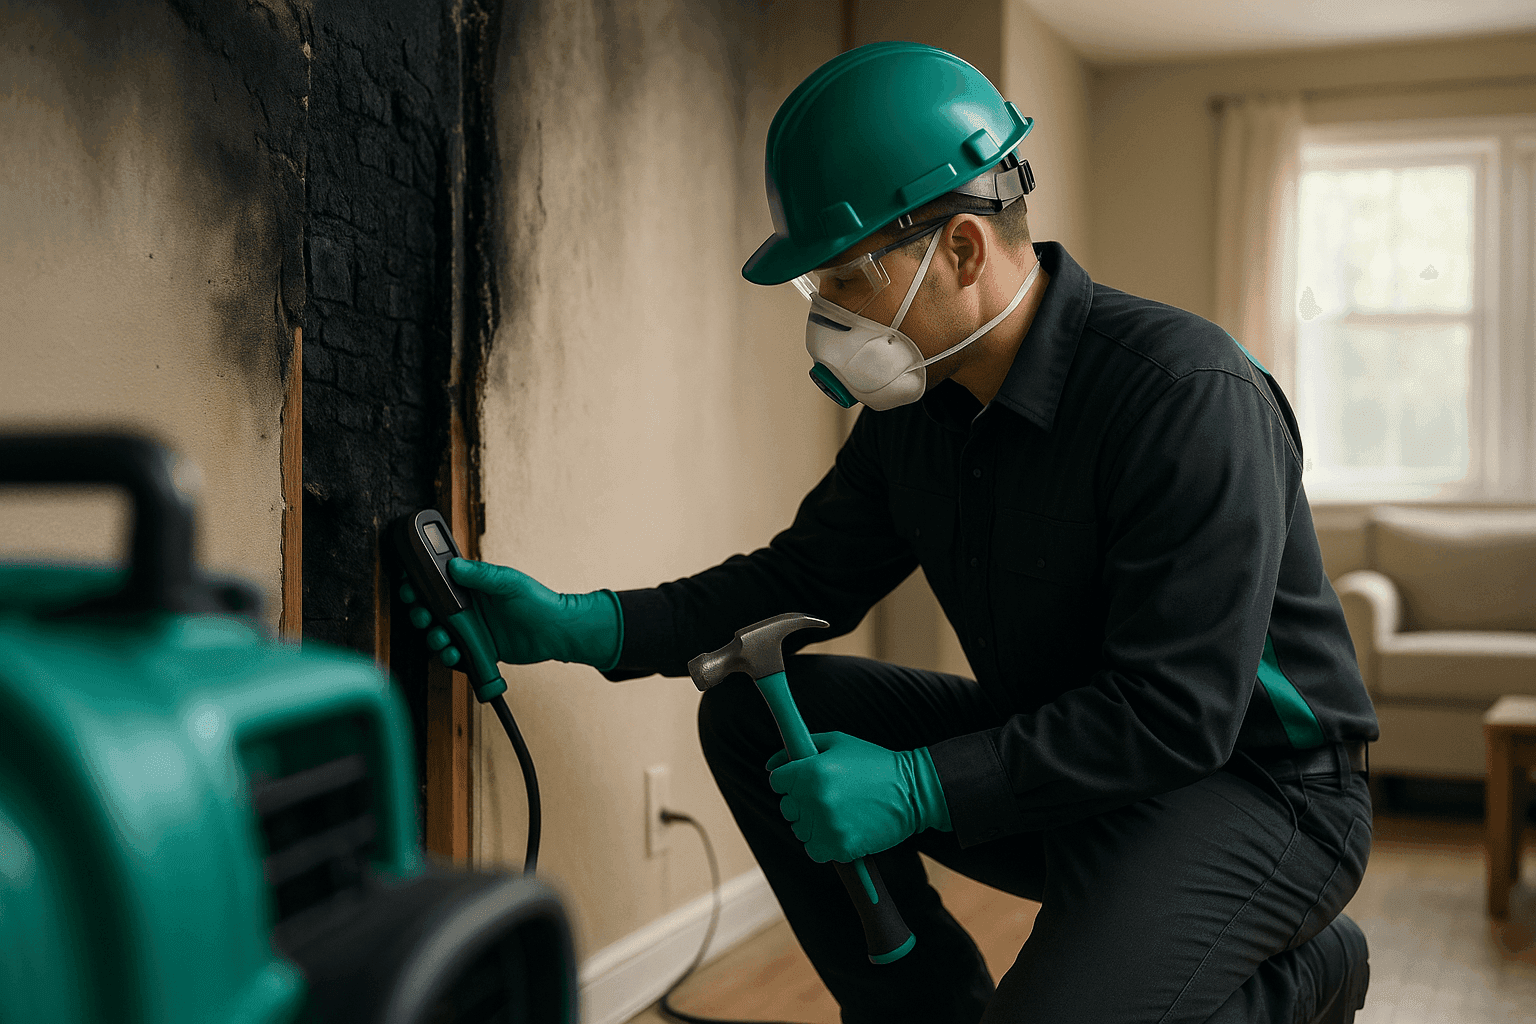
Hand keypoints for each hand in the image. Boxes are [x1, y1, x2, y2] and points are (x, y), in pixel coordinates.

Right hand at [398, 558, 622, 669]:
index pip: (436, 582)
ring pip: (438, 634)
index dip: (418, 585)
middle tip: (423, 616)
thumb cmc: (538, 601)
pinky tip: (454, 653)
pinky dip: (448, 656)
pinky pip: (454, 654)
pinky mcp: (477, 649)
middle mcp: (467, 607)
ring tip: (442, 638)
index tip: (409, 587)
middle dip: (420, 614)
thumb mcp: (509, 582)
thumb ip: (481, 575)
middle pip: (430, 610)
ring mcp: (471, 629)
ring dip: (433, 637)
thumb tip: (453, 566)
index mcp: (471, 586)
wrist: (556, 633)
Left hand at [766, 731, 950, 863]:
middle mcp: (815, 799)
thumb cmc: (875, 763)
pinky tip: (841, 830)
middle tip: (829, 796)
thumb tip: (771, 764)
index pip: (777, 782)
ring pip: (799, 830)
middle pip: (786, 807)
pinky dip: (823, 845)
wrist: (912, 791)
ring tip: (839, 812)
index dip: (791, 780)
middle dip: (802, 802)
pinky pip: (814, 851)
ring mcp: (827, 825)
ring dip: (813, 824)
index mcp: (811, 771)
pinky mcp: (840, 847)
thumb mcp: (838, 743)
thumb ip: (800, 747)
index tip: (807, 781)